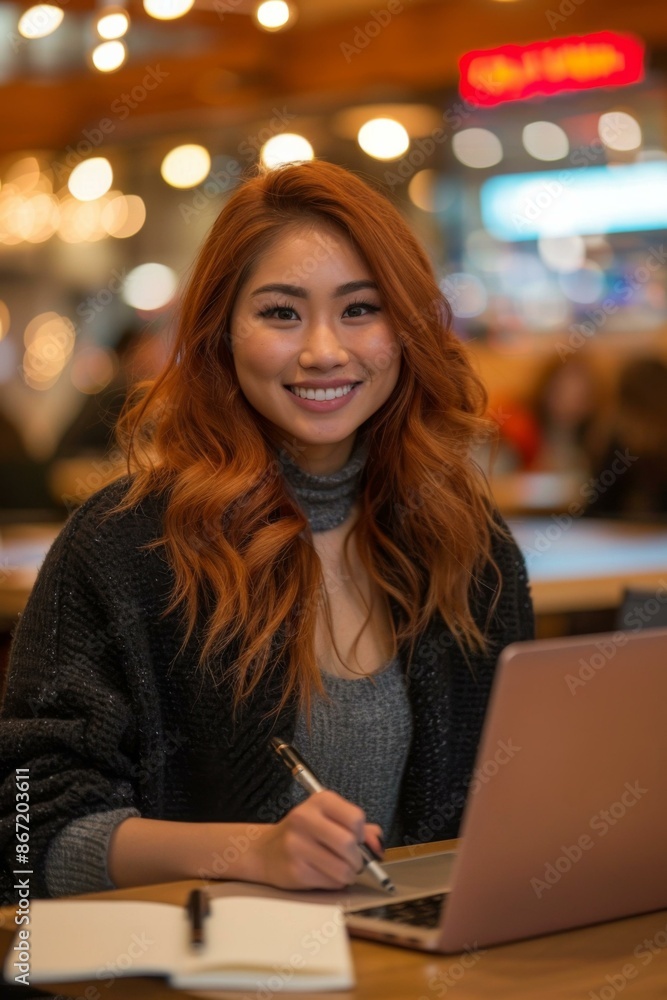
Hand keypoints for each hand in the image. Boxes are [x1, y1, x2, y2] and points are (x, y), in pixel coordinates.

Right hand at [252, 790, 383, 889]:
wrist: (266, 851)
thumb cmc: (305, 834)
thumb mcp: (331, 820)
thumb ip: (360, 828)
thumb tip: (377, 845)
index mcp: (319, 801)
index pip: (356, 818)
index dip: (361, 834)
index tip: (355, 838)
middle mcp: (305, 818)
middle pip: (349, 844)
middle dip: (358, 858)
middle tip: (352, 860)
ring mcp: (297, 845)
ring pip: (343, 868)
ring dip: (348, 874)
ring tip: (339, 868)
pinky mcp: (295, 870)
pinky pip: (330, 882)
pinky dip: (334, 882)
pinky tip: (323, 874)